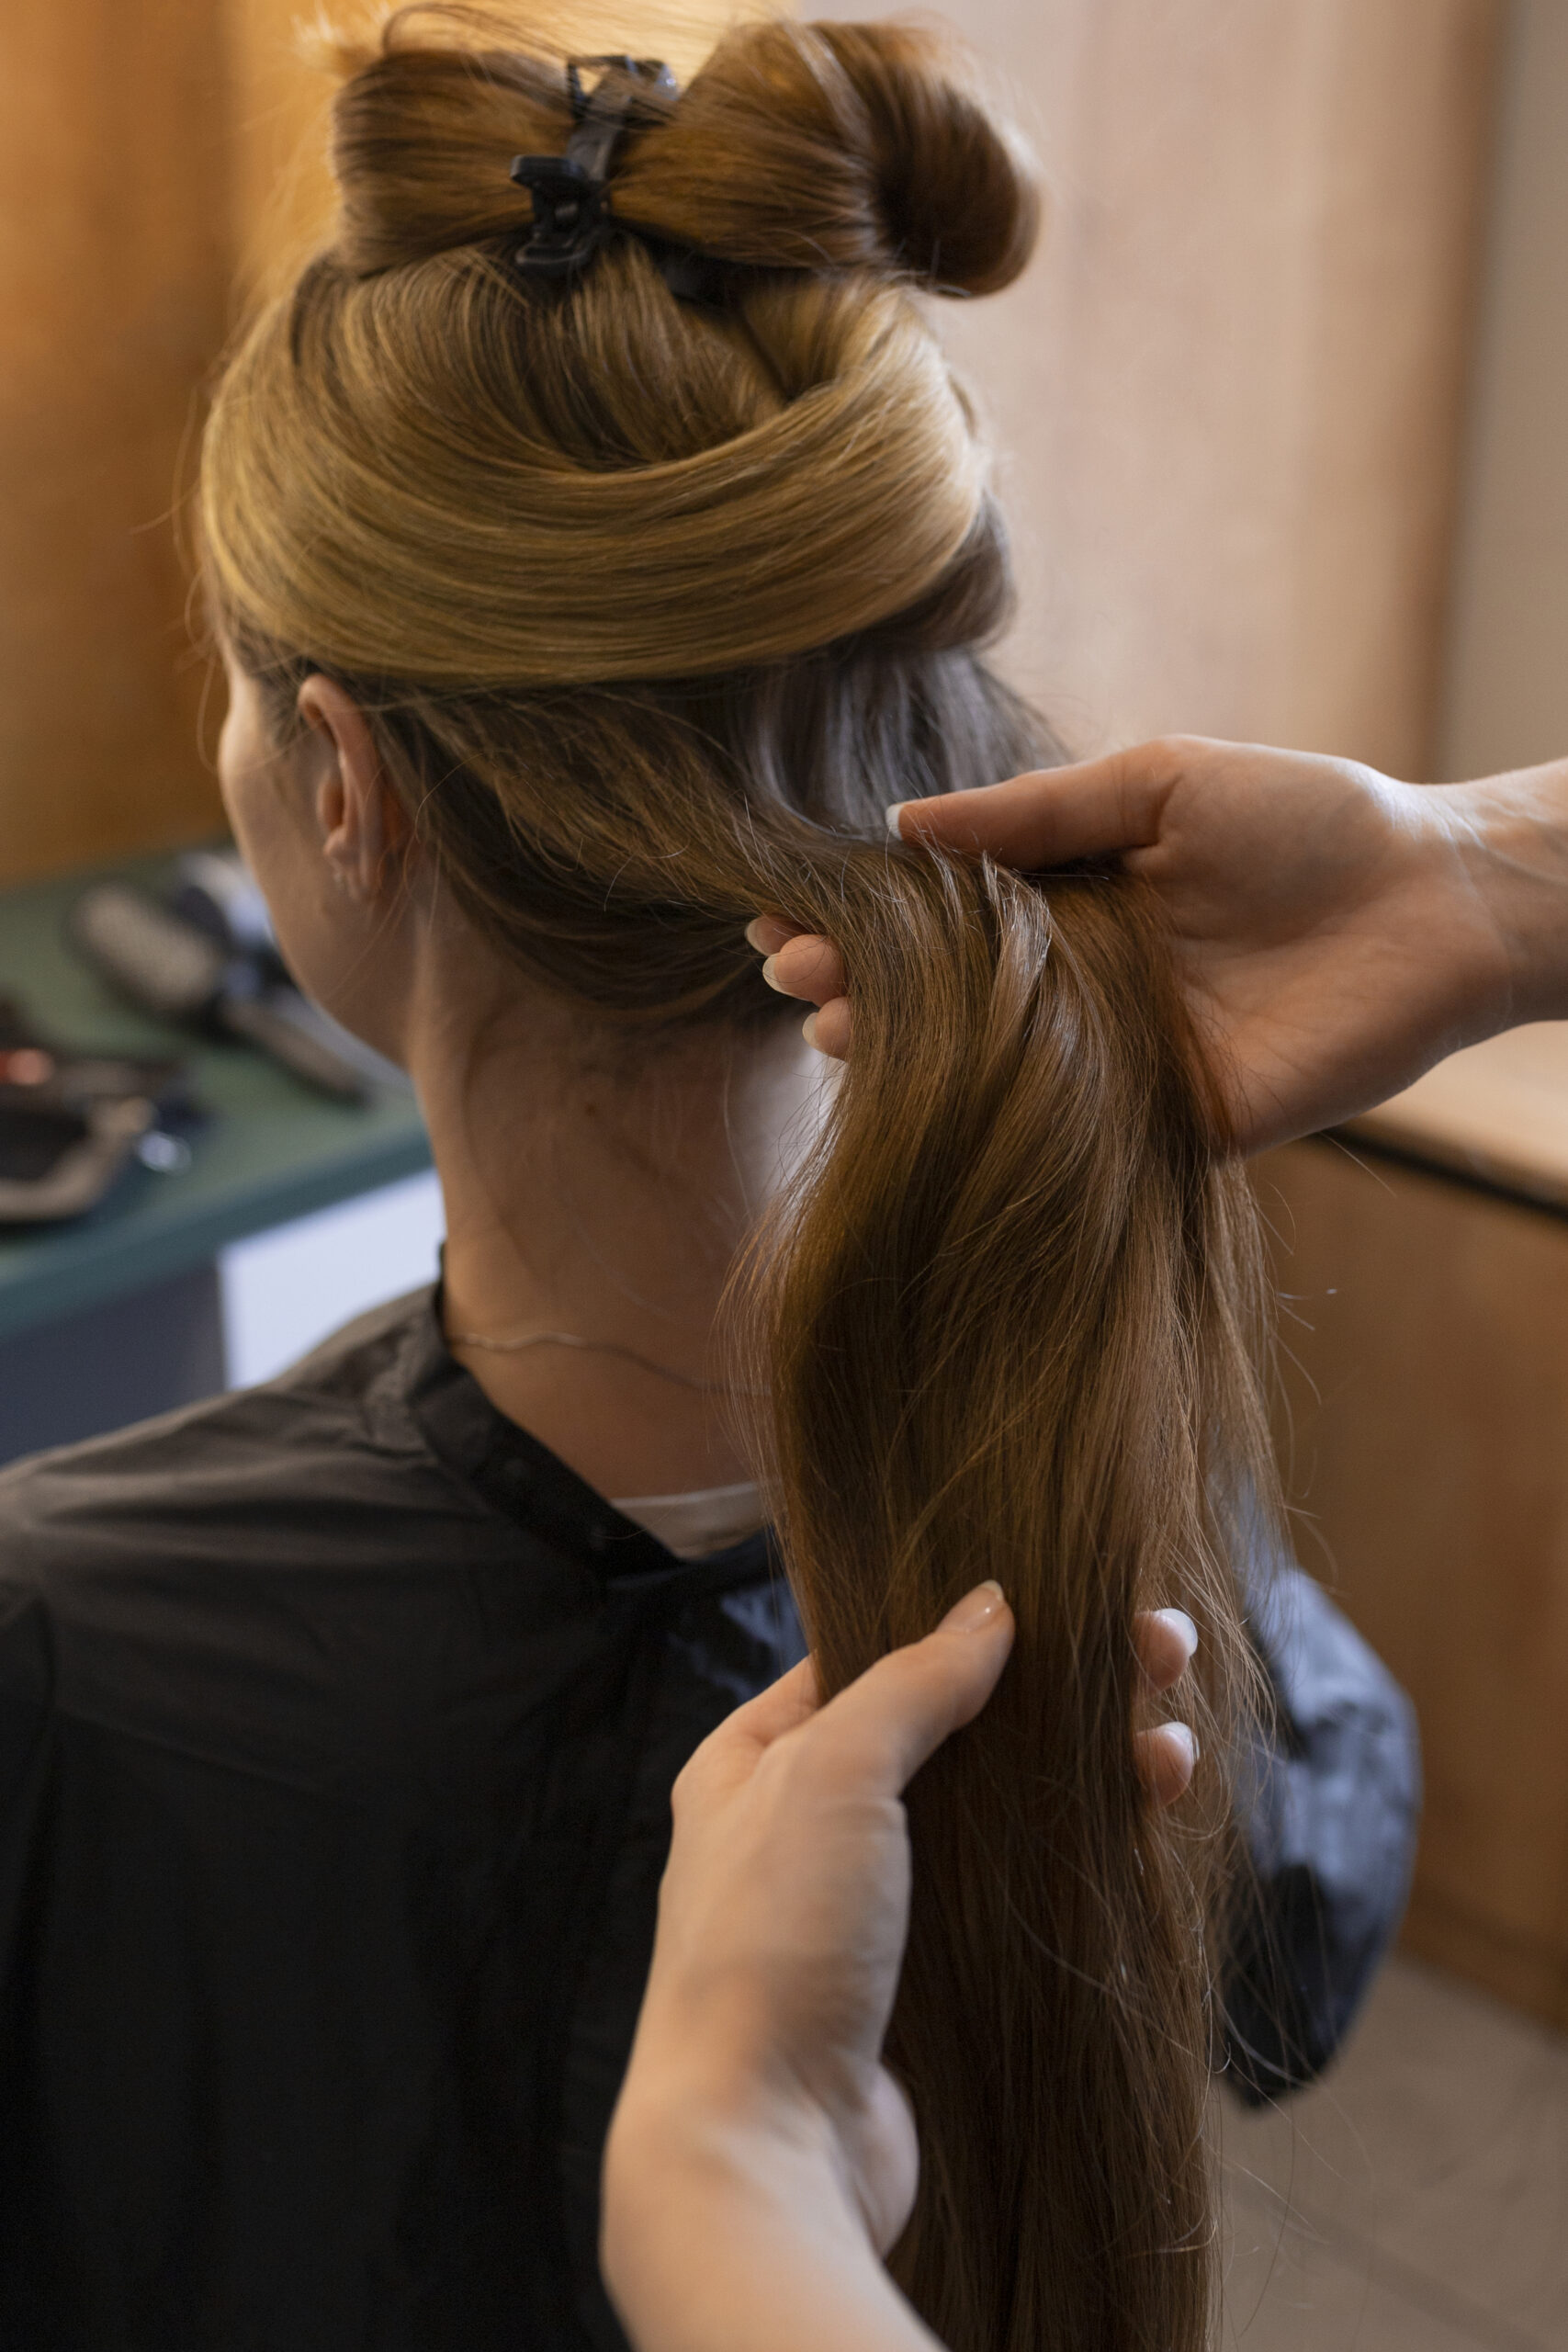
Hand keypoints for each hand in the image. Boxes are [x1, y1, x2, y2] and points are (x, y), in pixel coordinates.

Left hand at [603, 1596, 1194, 2296]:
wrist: (768, 2150)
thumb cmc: (773, 1947)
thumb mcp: (833, 1774)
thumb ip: (914, 1682)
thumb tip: (990, 1605)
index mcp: (755, 1761)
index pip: (873, 1656)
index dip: (969, 1622)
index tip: (1064, 1597)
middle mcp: (811, 1825)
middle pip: (958, 1725)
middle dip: (1059, 1685)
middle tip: (1156, 1646)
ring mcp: (877, 1907)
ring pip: (1004, 1804)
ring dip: (1091, 1758)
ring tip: (1170, 1733)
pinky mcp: (936, 1979)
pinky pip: (1024, 1883)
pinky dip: (1090, 1837)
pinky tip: (1151, 1801)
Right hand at [747, 737, 1567, 1152]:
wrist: (1436, 904)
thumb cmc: (1312, 822)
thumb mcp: (1160, 783)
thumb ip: (1036, 813)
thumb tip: (900, 822)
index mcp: (1073, 904)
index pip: (939, 920)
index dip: (861, 920)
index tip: (784, 919)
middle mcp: (1080, 987)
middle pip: (942, 1001)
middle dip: (857, 990)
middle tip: (792, 979)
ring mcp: (1117, 1061)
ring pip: (986, 1072)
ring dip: (903, 1057)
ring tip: (832, 1029)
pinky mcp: (1169, 1127)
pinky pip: (1066, 1134)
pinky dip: (995, 1124)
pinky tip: (925, 1106)